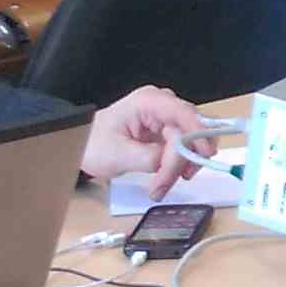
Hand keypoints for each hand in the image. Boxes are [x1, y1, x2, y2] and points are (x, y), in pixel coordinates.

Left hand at [77, 83, 215, 186]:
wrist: (85, 146)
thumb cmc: (94, 145)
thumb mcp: (117, 155)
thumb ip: (148, 157)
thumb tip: (169, 162)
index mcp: (148, 101)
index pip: (183, 113)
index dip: (197, 134)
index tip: (201, 157)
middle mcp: (163, 105)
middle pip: (192, 128)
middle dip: (186, 158)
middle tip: (166, 183)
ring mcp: (167, 117)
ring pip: (193, 140)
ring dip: (183, 165)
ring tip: (161, 185)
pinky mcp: (168, 131)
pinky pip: (186, 147)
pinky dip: (181, 165)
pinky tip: (167, 177)